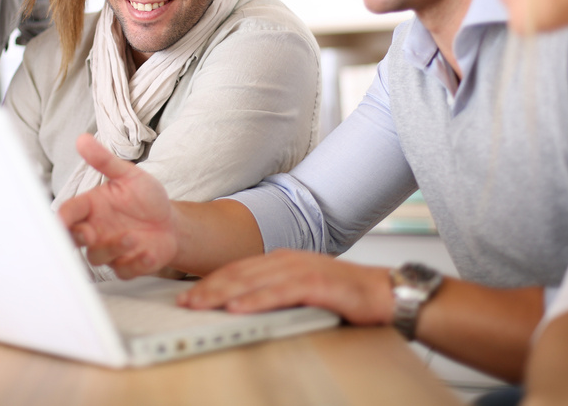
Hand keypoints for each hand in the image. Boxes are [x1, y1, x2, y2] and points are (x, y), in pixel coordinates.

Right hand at [58, 134, 178, 277]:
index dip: (63, 218)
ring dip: (113, 249)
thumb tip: (83, 139)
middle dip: (77, 237)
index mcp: (91, 207)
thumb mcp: (130, 175)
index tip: (62, 220)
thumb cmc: (147, 198)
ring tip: (133, 236)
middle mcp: (95, 230)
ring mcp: (109, 250)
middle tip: (89, 232)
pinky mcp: (126, 265)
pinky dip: (135, 263)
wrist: (172, 222)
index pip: (68, 213)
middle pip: (73, 239)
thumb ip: (105, 160)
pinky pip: (123, 270)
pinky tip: (148, 252)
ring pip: (97, 257)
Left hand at [177, 250, 393, 325]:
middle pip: (239, 273)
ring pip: (252, 281)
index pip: (238, 269)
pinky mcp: (315, 283)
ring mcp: (301, 269)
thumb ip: (276, 292)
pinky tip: (237, 307)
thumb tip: (243, 305)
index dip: (210, 281)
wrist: (384, 294)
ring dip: (223, 293)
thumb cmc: (344, 295)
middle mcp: (288, 260)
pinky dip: (255, 300)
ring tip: (200, 305)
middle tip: (184, 301)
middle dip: (208, 288)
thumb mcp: (303, 289)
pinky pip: (278, 293)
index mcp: (283, 259)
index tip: (188, 294)